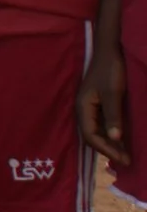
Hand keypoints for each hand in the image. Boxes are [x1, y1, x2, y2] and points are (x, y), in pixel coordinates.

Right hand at [77, 41, 130, 167]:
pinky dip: (112, 134)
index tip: (123, 159)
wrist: (110, 50)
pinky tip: (123, 139)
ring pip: (98, 131)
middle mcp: (84, 110)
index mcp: (83, 107)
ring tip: (126, 154)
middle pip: (93, 135)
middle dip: (109, 149)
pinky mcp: (99, 104)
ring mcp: (91, 107)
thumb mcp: (113, 93)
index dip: (106, 149)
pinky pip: (103, 124)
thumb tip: (115, 139)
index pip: (91, 135)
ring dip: (111, 143)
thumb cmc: (110, 70)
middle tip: (127, 160)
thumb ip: (113, 116)